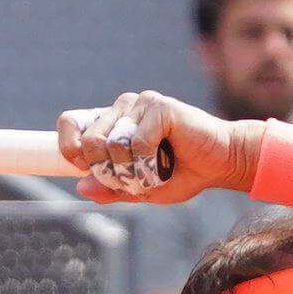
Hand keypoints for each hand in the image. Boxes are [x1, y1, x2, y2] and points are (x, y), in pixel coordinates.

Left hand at [56, 91, 243, 204]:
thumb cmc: (184, 173)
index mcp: (112, 123)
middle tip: (135, 179)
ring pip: (113, 144)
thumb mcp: (141, 189)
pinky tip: (167, 161)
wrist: (222, 164)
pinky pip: (138, 142)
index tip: (86, 168)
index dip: (71, 149)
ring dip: (132, 170)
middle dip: (109, 172)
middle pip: (90, 141)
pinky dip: (150, 163)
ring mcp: (141, 104)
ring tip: (155, 171)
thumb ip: (112, 189)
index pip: (70, 123)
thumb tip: (81, 187)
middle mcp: (123, 109)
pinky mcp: (160, 107)